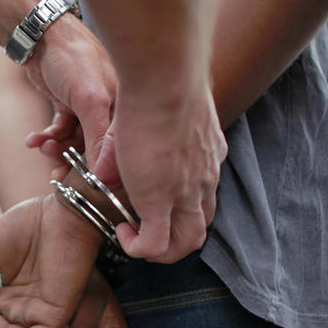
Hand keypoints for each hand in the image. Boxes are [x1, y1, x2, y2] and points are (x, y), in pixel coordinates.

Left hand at [23, 15, 117, 179]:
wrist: (40, 34)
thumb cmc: (72, 58)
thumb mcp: (89, 100)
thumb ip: (99, 136)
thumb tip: (106, 173)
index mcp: (127, 105)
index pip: (122, 147)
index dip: (106, 167)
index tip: (88, 183)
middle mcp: (113, 107)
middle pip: (98, 147)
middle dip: (75, 160)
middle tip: (57, 172)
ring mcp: (91, 107)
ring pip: (76, 141)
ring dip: (57, 147)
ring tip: (41, 148)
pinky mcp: (71, 104)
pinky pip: (61, 130)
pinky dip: (47, 136)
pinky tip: (33, 140)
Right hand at [110, 87, 226, 263]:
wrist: (165, 79)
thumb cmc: (165, 77)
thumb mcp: (161, 105)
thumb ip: (141, 127)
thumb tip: (119, 144)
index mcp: (208, 155)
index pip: (203, 192)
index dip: (181, 203)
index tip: (153, 194)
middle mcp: (204, 179)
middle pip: (201, 226)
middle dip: (176, 237)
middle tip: (146, 228)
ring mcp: (185, 194)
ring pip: (186, 243)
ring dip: (161, 251)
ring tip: (134, 236)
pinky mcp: (160, 202)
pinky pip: (154, 245)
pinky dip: (137, 248)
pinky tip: (122, 232)